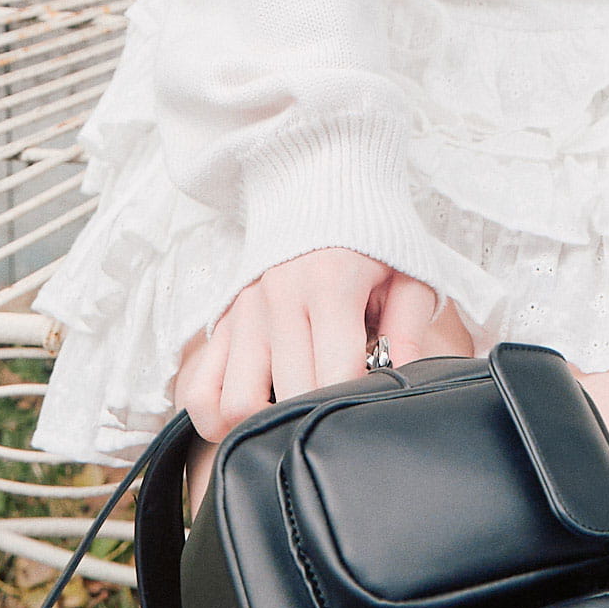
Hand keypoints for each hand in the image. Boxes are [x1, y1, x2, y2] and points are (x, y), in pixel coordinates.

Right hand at [168, 248, 440, 435]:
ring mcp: (243, 312)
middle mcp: (277, 299)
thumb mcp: (409, 273)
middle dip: (317, 421)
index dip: (356, 406)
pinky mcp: (221, 321)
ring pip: (234, 405)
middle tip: (340, 415)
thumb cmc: (373, 234)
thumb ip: (409, 330)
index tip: (371, 407)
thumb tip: (402, 384)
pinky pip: (198, 391)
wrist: (320, 181)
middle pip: (287, 398)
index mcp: (329, 284)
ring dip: (263, 426)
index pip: (336, 376)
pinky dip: (218, 418)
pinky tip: (255, 412)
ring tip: (296, 418)